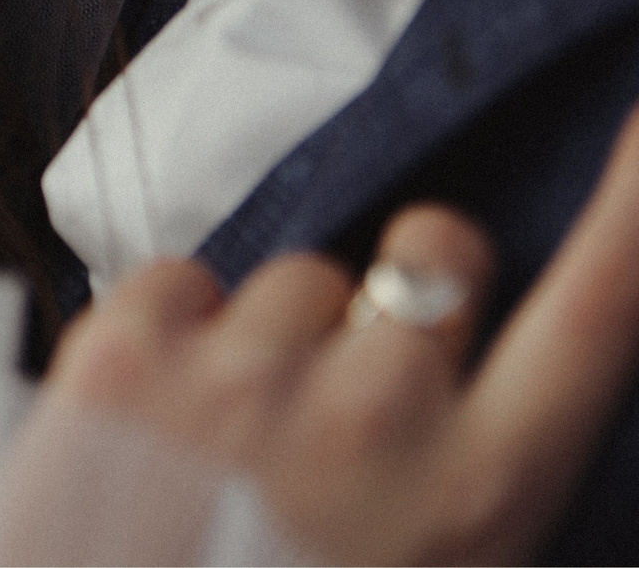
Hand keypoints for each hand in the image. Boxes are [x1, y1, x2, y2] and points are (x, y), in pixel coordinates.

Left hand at [36, 101, 638, 562]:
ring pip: (300, 269)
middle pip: (435, 249)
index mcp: (478, 496)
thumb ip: (472, 480)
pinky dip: (175, 326)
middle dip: (411, 288)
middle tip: (361, 380)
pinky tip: (163, 418)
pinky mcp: (122, 349)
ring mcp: (243, 376)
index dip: (634, 213)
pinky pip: (183, 274)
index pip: (597, 319)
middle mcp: (376, 419)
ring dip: (280, 332)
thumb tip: (469, 379)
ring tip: (238, 443)